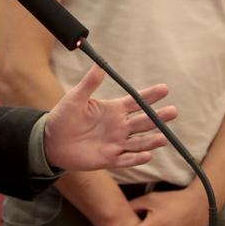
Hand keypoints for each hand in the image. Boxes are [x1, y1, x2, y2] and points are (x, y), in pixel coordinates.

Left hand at [44, 66, 176, 170]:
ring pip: (139, 142)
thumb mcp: (75, 98)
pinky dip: (136, 158)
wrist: (51, 141)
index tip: (165, 89)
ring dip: (151, 140)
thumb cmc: (63, 117)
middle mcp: (118, 127)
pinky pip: (126, 159)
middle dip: (158, 117)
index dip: (150, 96)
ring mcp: (115, 143)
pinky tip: (148, 155)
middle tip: (173, 111)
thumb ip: (89, 84)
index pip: (135, 102)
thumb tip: (98, 66)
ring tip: (164, 137)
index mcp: (113, 110)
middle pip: (143, 122)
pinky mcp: (109, 159)